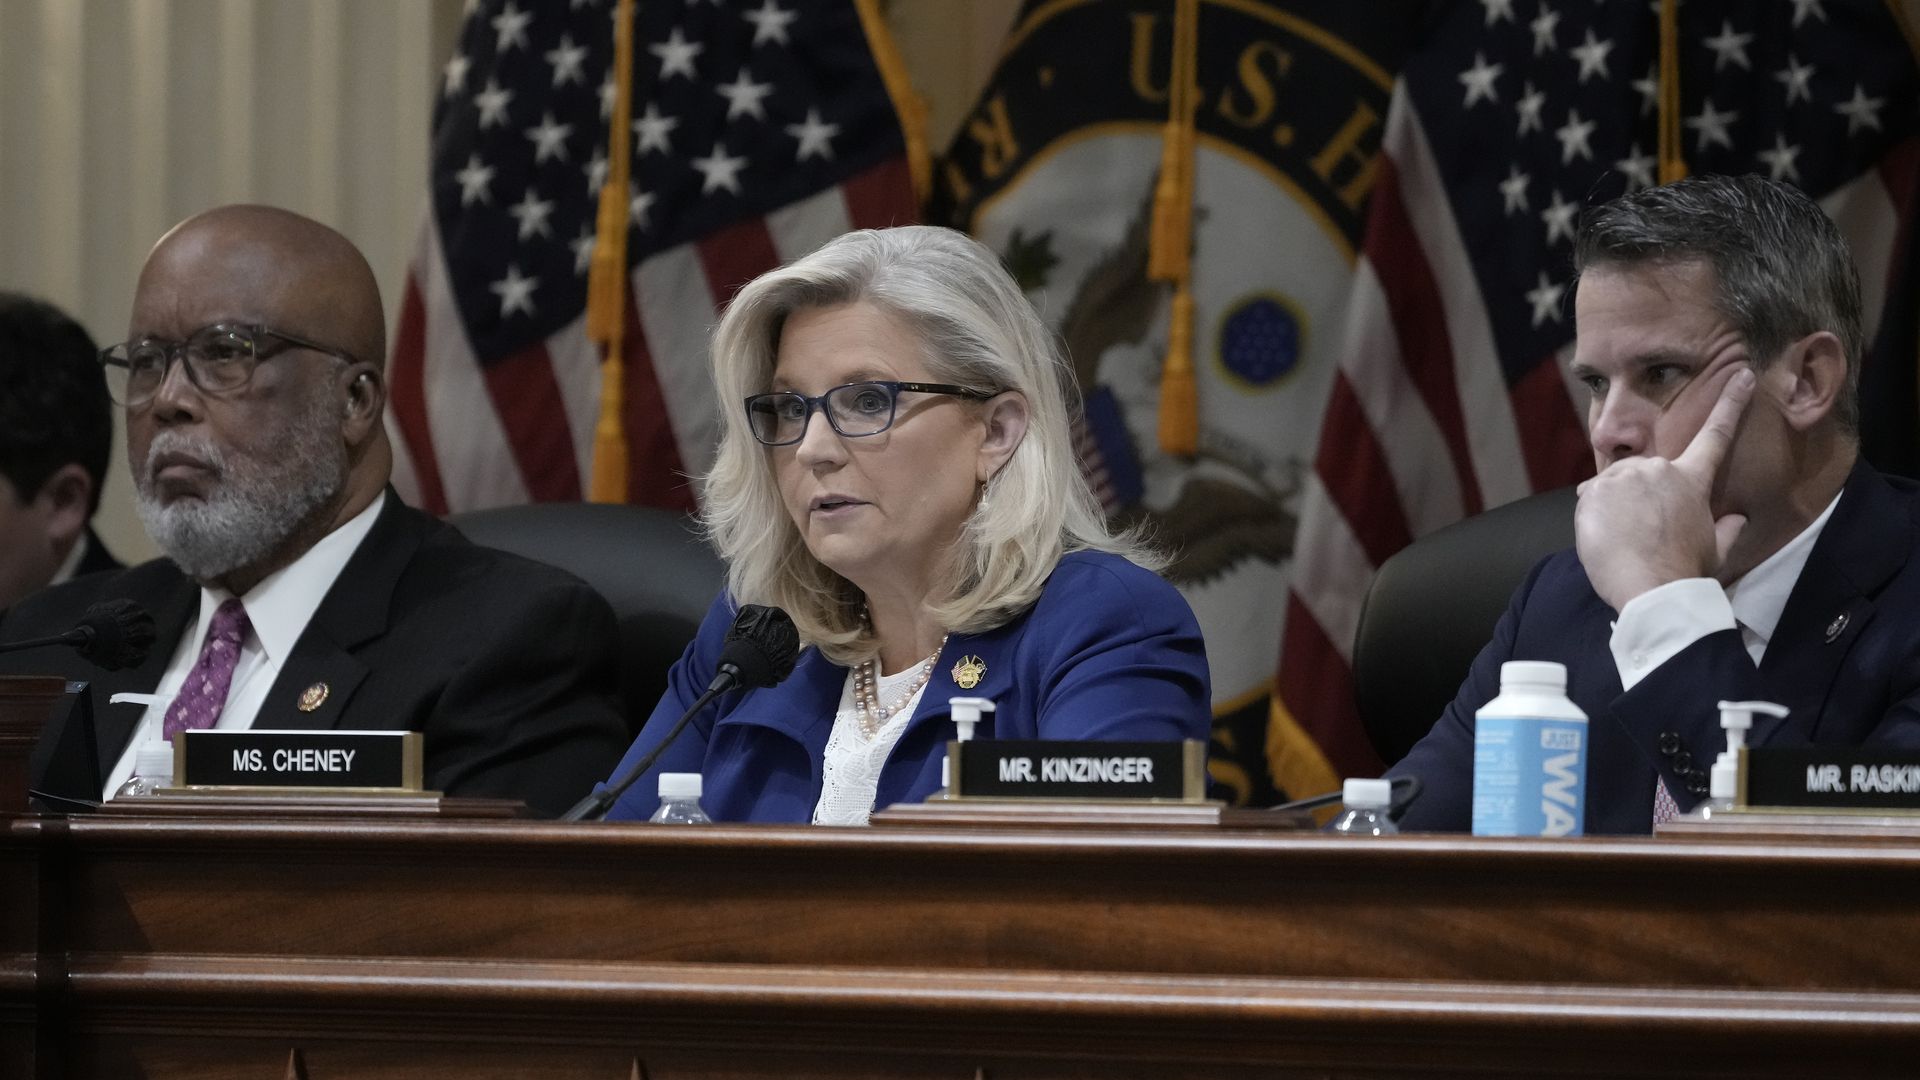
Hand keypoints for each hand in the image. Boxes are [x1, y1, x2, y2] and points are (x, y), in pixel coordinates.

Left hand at [1575, 367, 1754, 610]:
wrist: (1651, 589)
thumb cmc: (1685, 571)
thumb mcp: (1715, 549)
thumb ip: (1726, 528)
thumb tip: (1739, 519)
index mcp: (1691, 479)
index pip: (1716, 434)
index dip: (1730, 403)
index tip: (1739, 375)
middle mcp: (1657, 468)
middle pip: (1645, 474)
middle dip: (1640, 496)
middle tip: (1642, 532)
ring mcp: (1623, 477)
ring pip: (1614, 485)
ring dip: (1615, 505)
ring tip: (1625, 539)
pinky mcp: (1594, 491)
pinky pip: (1589, 498)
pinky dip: (1593, 515)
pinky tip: (1606, 538)